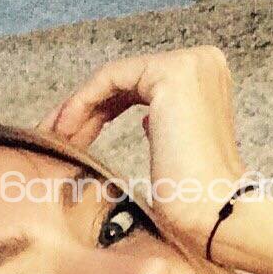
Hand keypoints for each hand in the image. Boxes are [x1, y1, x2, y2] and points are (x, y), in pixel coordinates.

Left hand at [38, 47, 247, 245]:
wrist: (216, 210)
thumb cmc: (198, 194)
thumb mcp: (179, 150)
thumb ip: (168, 126)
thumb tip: (149, 121)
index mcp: (211, 80)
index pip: (144, 86)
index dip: (104, 111)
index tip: (74, 138)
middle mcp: (205, 64)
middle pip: (128, 82)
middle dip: (89, 111)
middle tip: (58, 138)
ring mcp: (191, 65)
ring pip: (116, 80)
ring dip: (80, 110)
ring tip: (56, 140)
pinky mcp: (171, 73)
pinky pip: (111, 79)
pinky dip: (83, 103)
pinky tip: (67, 132)